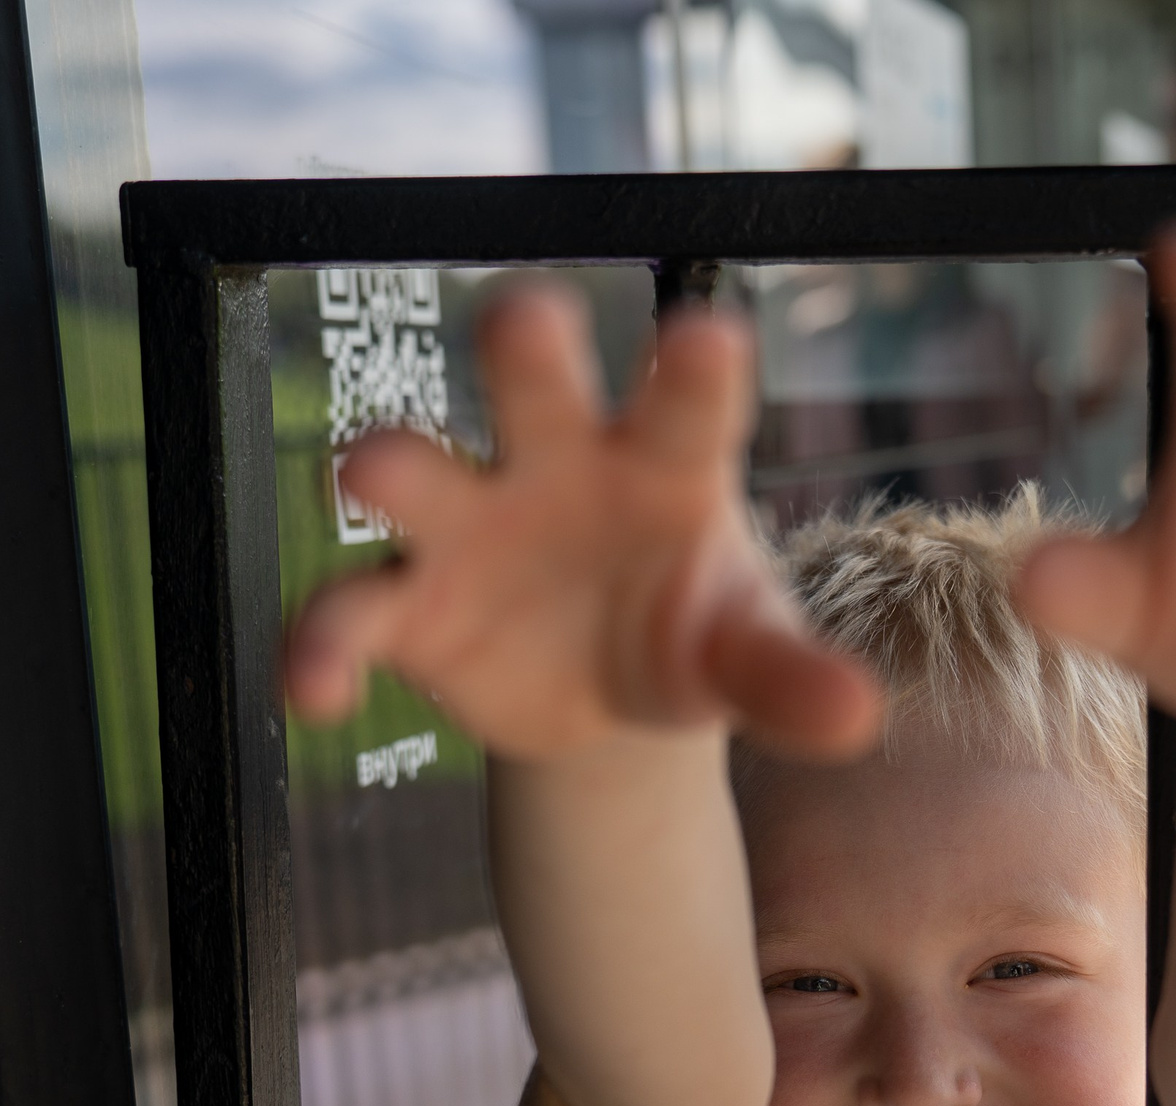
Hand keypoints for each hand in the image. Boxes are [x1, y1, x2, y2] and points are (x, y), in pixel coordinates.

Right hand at [284, 289, 881, 759]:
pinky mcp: (408, 607)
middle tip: (525, 318)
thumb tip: (860, 717)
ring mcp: (470, 526)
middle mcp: (554, 463)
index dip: (694, 367)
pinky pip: (349, 612)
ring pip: (415, 468)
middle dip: (526, 346)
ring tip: (369, 472)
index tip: (708, 338)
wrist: (604, 699)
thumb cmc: (688, 636)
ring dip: (391, 462)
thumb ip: (792, 681)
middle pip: (531, 382)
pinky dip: (320, 646)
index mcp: (662, 459)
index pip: (685, 400)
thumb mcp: (745, 660)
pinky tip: (314, 695)